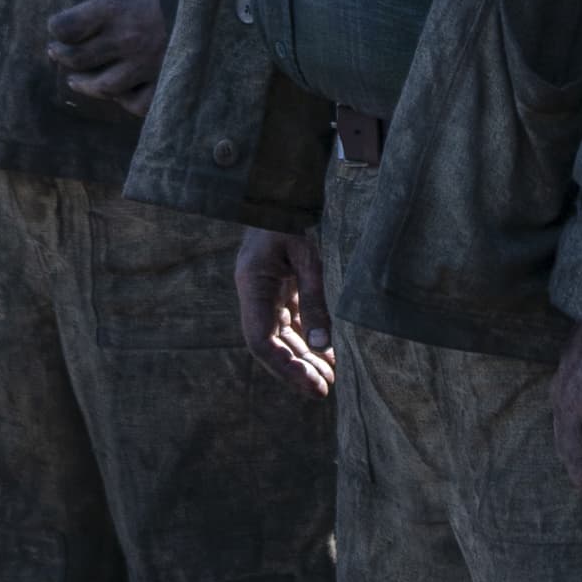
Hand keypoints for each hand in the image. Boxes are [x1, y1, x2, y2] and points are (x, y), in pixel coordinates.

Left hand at [44, 0, 165, 115]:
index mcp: (112, 7)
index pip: (66, 28)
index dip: (57, 27)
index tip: (56, 26)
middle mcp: (124, 39)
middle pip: (78, 59)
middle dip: (63, 57)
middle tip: (56, 53)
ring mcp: (146, 62)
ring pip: (104, 86)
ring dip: (86, 84)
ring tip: (76, 81)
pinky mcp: (168, 75)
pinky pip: (141, 103)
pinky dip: (126, 101)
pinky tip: (120, 95)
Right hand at [236, 226, 333, 397]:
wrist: (281, 190)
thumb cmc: (292, 217)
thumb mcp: (308, 256)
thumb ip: (314, 297)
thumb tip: (324, 345)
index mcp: (252, 285)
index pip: (261, 339)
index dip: (284, 365)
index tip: (311, 383)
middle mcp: (254, 294)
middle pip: (270, 344)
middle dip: (295, 370)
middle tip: (324, 391)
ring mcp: (264, 292)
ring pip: (280, 336)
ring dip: (302, 358)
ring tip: (329, 379)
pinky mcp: (278, 288)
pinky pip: (290, 322)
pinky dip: (307, 339)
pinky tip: (327, 354)